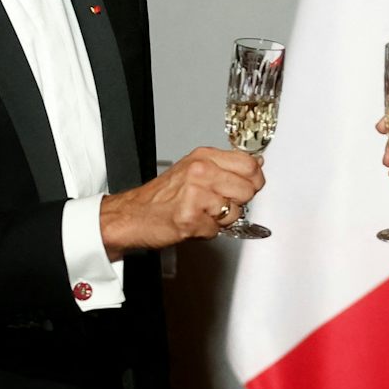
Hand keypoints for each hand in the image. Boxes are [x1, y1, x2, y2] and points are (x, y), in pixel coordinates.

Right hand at [100, 147, 263, 256]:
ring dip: (220, 219)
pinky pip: (217, 230)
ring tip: (201, 213)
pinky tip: (192, 223)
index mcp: (203, 157)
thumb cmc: (161, 196)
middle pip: (248, 189)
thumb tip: (257, 164)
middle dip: (237, 202)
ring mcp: (195, 194)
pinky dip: (206, 232)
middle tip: (216, 203)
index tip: (244, 186)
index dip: (253, 180)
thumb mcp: (193, 169)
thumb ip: (225, 167)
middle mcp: (200, 172)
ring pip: (234, 212)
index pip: (250, 164)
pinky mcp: (190, 218)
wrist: (132, 215)